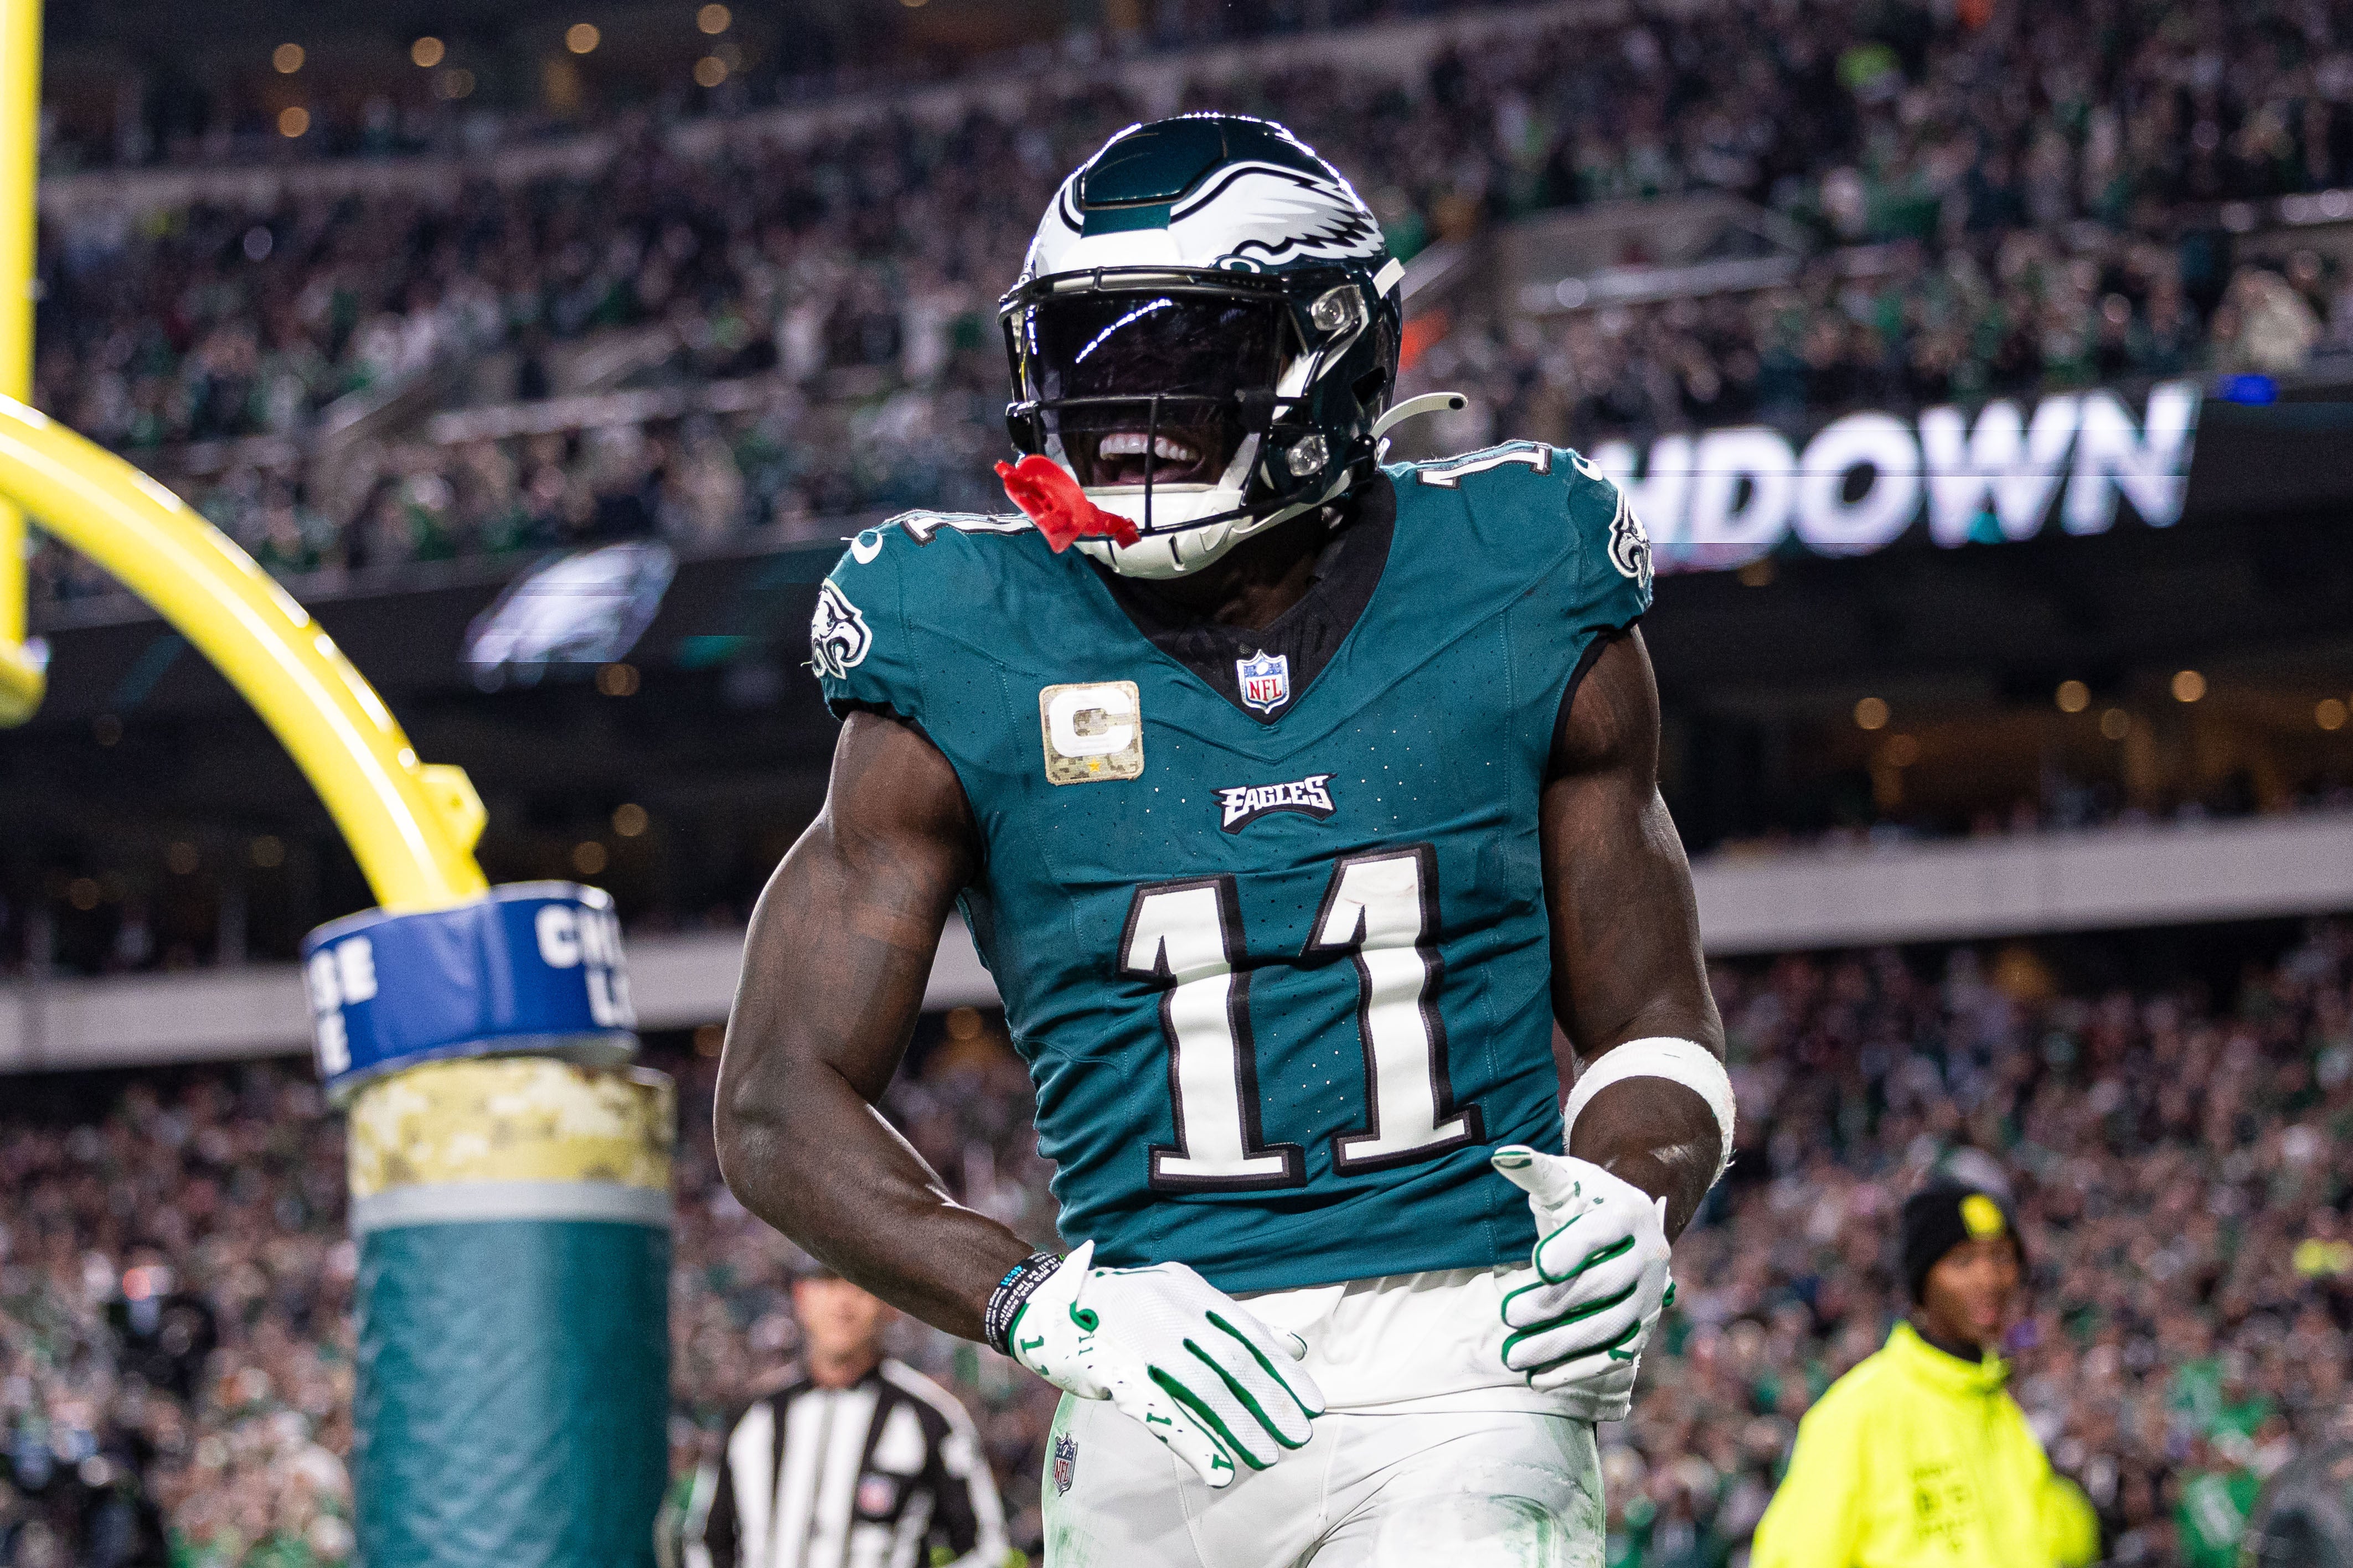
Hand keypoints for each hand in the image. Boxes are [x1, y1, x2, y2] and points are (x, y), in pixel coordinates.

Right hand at [1008, 1241, 1323, 1486]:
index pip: (1250, 1335)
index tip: (1313, 1405)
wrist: (1045, 1306)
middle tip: (1300, 1437)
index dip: (1284, 1374)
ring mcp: (1143, 1342)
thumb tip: (1295, 1348)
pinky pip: (1162, 1414)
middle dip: (1272, 1405)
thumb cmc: (1121, 1306)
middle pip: (1235, 1365)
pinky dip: (1195, 1444)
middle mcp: (1171, 1312)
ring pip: (1205, 1393)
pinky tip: (1219, 1469)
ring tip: (1267, 1458)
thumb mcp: (1179, 1296)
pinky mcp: (1115, 1373)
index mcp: (1191, 1291)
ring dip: (1241, 1430)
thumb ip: (1234, 1321)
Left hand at [1492, 1146, 1673, 1417]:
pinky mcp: (1641, 1328)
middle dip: (1554, 1304)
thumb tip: (1501, 1156)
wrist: (1624, 1227)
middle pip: (1603, 1285)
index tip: (1537, 1265)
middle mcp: (1650, 1256)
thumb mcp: (1565, 1180)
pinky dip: (1576, 1370)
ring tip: (1513, 1356)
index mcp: (1631, 1212)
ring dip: (1560, 1345)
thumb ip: (1535, 1171)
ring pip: (1607, 1326)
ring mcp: (1650, 1296)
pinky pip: (1612, 1355)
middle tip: (1509, 1314)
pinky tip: (1538, 1380)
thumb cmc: (1584, 1199)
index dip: (1572, 1249)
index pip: (1602, 1233)